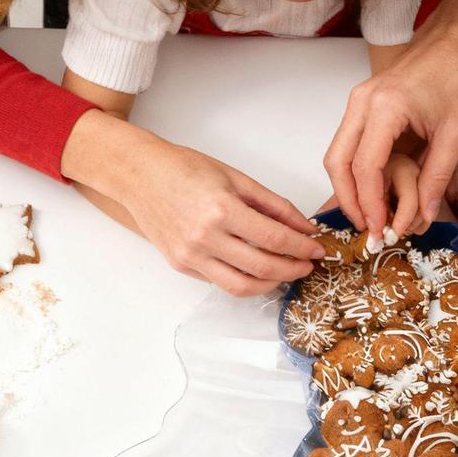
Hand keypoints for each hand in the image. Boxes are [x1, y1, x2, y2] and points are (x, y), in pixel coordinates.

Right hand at [118, 135, 322, 295]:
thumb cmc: (185, 169)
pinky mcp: (181, 266)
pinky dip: (245, 280)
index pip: (274, 239)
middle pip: (262, 267)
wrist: (140, 175)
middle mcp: (205, 238)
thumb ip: (275, 205)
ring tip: (286, 272)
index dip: (301, 248)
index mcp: (221, 210)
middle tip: (307, 264)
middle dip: (293, 269)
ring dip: (271, 284)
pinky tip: (258, 269)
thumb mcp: (237, 179)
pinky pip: (220, 282)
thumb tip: (305, 227)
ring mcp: (191, 256)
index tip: (317, 249)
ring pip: (242, 286)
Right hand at [324, 22, 457, 234]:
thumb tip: (423, 215)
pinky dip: (354, 170)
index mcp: (385, 107)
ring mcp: (359, 100)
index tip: (379, 229)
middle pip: (337, 161)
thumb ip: (437, 177)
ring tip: (369, 215)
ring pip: (337, 153)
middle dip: (349, 200)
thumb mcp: (456, 134)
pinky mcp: (364, 102)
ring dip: (348, 187)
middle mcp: (363, 102)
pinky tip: (372, 191)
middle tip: (367, 229)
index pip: (365, 167)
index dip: (369, 204)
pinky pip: (347, 142)